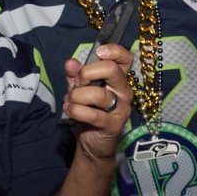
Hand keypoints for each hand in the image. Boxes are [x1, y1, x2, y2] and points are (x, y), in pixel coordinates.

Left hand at [64, 43, 134, 162]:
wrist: (91, 144)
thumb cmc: (88, 113)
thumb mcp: (79, 91)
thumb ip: (75, 76)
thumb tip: (70, 63)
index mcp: (118, 79)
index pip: (126, 58)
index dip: (114, 51)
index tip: (99, 52)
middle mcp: (124, 91)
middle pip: (112, 69)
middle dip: (87, 73)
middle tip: (78, 84)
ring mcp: (121, 108)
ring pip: (98, 94)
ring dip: (77, 96)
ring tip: (70, 102)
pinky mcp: (114, 125)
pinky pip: (92, 114)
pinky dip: (76, 110)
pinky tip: (70, 111)